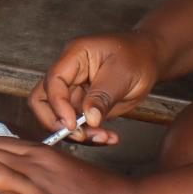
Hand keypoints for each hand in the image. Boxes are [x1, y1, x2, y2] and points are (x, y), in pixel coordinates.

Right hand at [30, 32, 165, 145]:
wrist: (148, 61)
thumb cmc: (136, 56)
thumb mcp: (122, 73)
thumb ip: (103, 96)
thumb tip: (89, 119)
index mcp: (74, 56)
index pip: (53, 81)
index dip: (57, 105)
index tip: (71, 124)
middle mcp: (69, 74)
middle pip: (43, 100)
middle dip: (57, 122)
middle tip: (79, 135)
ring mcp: (74, 90)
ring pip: (61, 117)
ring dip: (79, 133)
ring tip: (103, 137)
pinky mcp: (83, 105)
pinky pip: (79, 125)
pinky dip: (91, 135)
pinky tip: (108, 137)